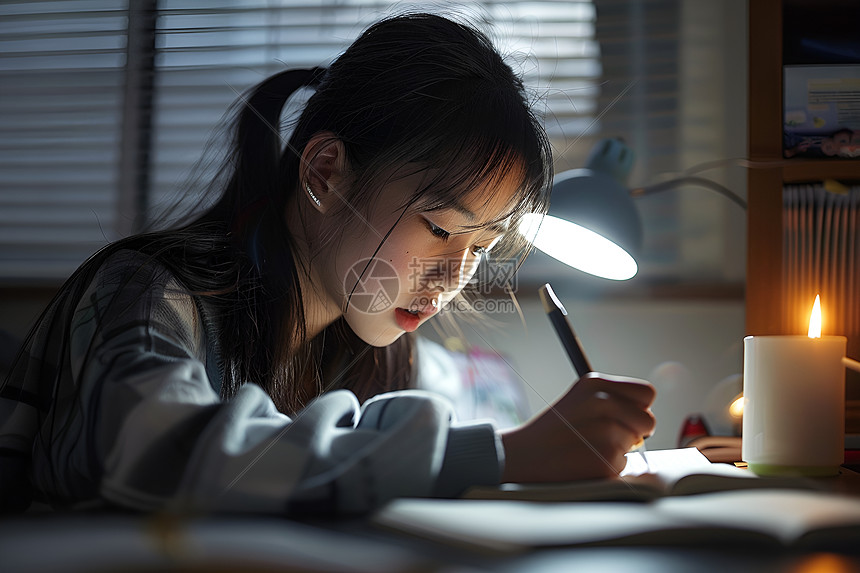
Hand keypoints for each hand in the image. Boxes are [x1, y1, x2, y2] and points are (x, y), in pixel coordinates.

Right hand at [499, 372, 655, 482]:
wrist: (522, 456)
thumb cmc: (553, 430)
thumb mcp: (579, 399)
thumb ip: (613, 400)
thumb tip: (646, 418)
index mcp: (596, 383)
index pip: (646, 393)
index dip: (639, 408)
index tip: (625, 417)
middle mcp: (603, 403)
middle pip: (648, 421)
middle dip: (633, 432)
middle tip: (603, 437)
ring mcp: (605, 431)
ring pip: (636, 444)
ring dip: (618, 451)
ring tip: (588, 448)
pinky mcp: (605, 459)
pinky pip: (624, 465)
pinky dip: (608, 467)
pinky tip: (585, 462)